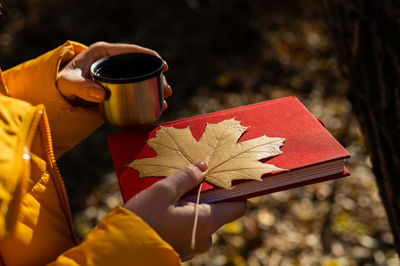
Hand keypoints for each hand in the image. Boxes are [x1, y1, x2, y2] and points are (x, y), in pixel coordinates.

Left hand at [56, 41, 171, 106]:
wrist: (60, 95)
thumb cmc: (63, 83)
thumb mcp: (68, 83)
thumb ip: (81, 87)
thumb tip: (102, 95)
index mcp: (104, 53)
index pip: (131, 51)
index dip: (150, 56)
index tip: (163, 65)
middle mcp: (113, 63)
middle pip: (140, 66)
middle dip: (157, 76)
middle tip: (167, 89)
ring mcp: (116, 76)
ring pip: (140, 79)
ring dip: (155, 88)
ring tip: (165, 99)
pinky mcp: (117, 88)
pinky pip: (135, 90)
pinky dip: (147, 97)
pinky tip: (156, 106)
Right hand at [124, 162, 246, 260]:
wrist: (120, 253)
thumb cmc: (143, 221)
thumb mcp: (162, 192)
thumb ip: (185, 177)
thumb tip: (203, 166)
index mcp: (207, 222)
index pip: (238, 206)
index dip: (236, 190)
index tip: (226, 176)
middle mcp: (205, 237)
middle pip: (217, 210)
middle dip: (205, 195)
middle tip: (188, 181)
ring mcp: (192, 245)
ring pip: (200, 219)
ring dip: (190, 205)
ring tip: (171, 195)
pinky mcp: (180, 248)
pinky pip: (189, 228)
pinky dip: (182, 217)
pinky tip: (165, 209)